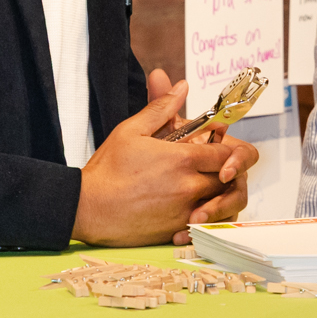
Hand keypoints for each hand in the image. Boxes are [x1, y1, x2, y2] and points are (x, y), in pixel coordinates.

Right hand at [71, 69, 260, 246]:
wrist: (88, 208)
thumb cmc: (108, 169)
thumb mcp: (132, 130)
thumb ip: (161, 107)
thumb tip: (182, 86)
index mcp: (183, 159)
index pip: (227, 153)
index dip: (227, 149)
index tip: (215, 147)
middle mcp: (190, 186)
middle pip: (229, 179)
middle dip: (225, 172)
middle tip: (211, 167)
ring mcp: (185, 211)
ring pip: (221, 203)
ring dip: (218, 195)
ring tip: (202, 188)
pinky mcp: (176, 231)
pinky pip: (206, 225)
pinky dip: (205, 217)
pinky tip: (191, 209)